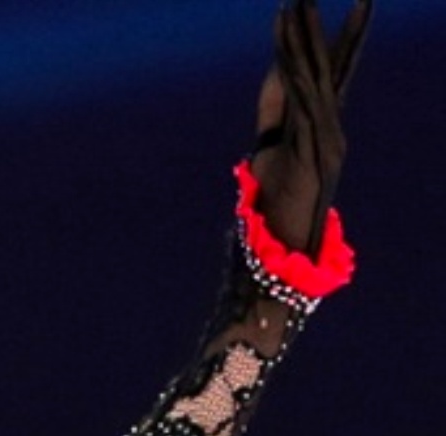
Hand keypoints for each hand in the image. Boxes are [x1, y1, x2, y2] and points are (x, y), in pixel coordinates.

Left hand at [250, 0, 370, 256]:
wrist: (283, 246)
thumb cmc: (274, 200)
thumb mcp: (269, 145)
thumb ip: (274, 107)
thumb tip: (275, 71)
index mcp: (324, 124)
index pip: (331, 70)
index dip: (327, 36)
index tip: (322, 3)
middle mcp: (331, 126)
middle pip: (327, 67)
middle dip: (318, 27)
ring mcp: (325, 138)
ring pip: (313, 79)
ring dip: (301, 42)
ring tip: (296, 6)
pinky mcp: (310, 153)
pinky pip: (300, 106)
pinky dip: (291, 78)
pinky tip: (283, 54)